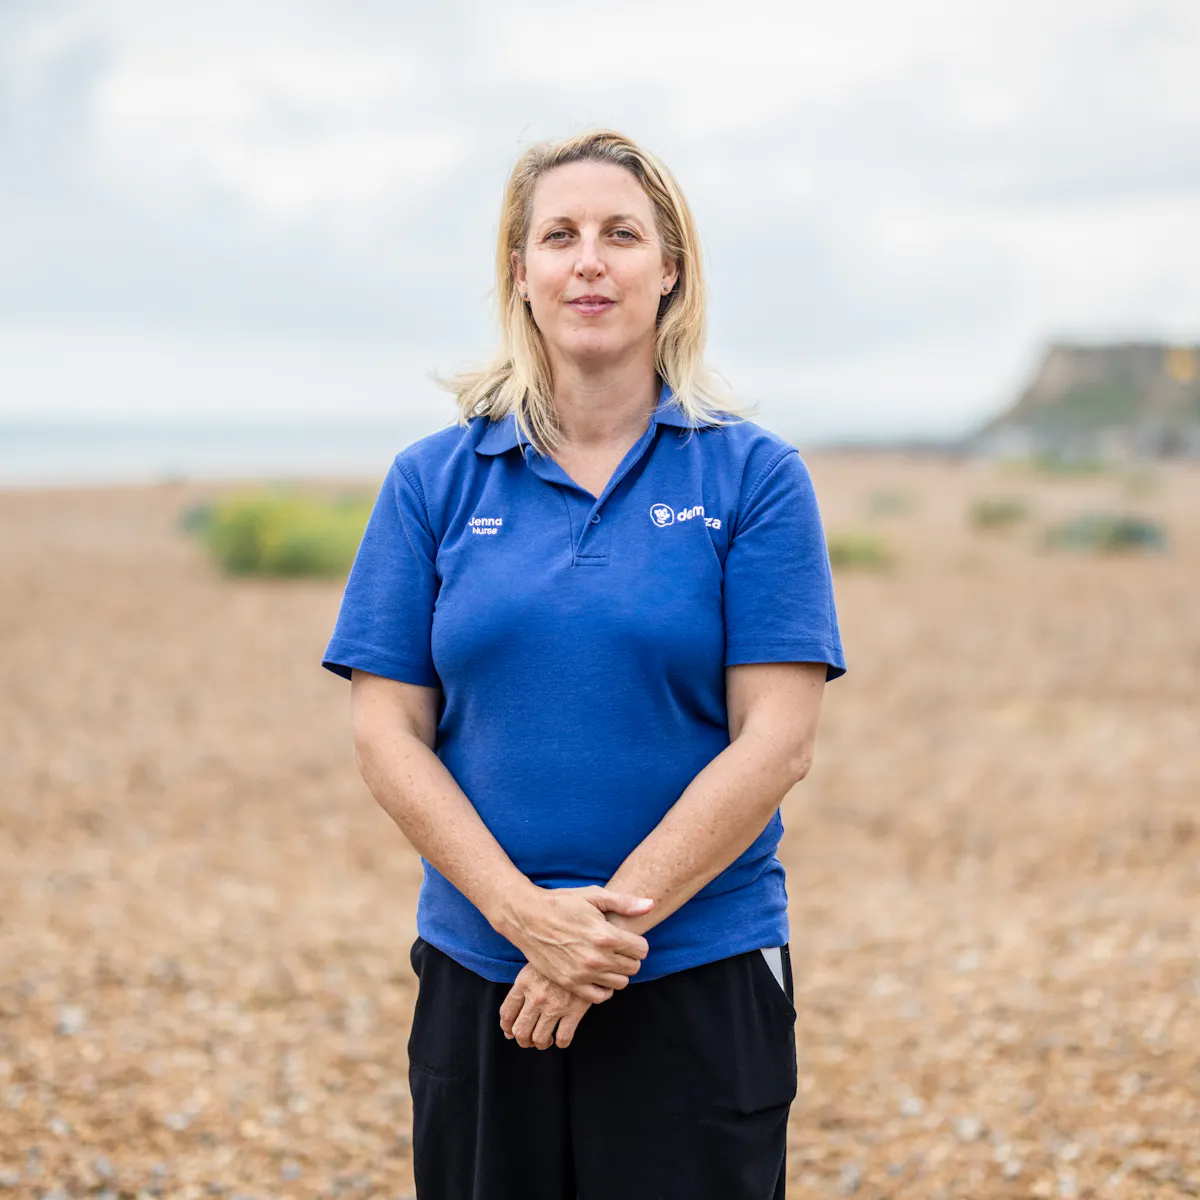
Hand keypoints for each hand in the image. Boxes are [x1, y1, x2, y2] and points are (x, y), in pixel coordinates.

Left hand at [499, 964, 596, 1048]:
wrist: (583, 950)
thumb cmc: (558, 956)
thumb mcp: (534, 964)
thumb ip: (521, 989)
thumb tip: (509, 1024)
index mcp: (524, 983)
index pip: (507, 1014)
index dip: (507, 1028)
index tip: (511, 1032)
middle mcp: (536, 997)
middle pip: (520, 1032)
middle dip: (523, 1040)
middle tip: (529, 1040)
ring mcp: (555, 1005)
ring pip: (540, 1039)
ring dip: (541, 1043)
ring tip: (546, 1039)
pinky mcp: (574, 1011)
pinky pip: (563, 1038)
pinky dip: (561, 1042)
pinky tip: (561, 1037)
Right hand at [500, 885, 653, 1002]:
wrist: (528, 918)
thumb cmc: (562, 903)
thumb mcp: (593, 895)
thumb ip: (624, 902)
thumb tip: (650, 905)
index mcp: (605, 935)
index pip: (641, 950)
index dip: (639, 943)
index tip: (629, 938)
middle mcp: (597, 958)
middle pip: (633, 968)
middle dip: (630, 957)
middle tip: (619, 948)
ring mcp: (583, 973)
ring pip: (620, 984)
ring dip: (618, 972)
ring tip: (608, 960)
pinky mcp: (570, 983)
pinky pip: (600, 996)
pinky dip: (604, 988)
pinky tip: (599, 975)